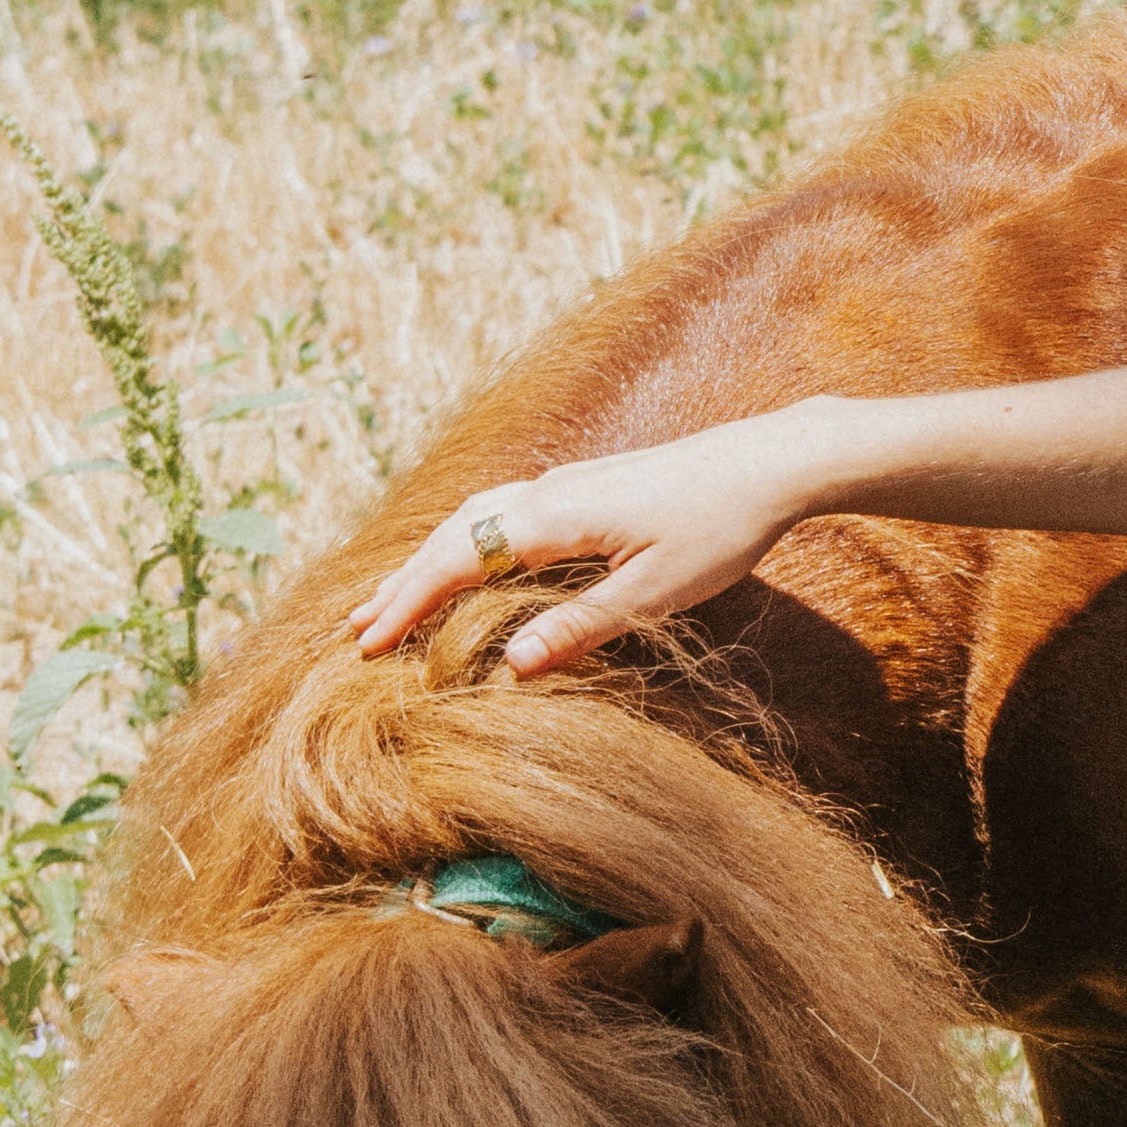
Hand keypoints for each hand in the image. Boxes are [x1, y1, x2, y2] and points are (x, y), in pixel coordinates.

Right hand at [345, 408, 841, 673]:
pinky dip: (466, 542)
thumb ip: (580, 627)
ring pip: (474, 519)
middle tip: (355, 631)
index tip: (367, 644)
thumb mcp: (654, 593)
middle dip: (402, 585)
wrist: (771, 461)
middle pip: (452, 536)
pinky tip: (467, 561)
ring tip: (392, 599)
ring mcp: (565, 483)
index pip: (457, 562)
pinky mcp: (586, 485)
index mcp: (553, 517)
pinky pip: (502, 512)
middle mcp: (547, 491)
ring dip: (430, 560)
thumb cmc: (720, 527)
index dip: (408, 604)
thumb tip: (509, 666)